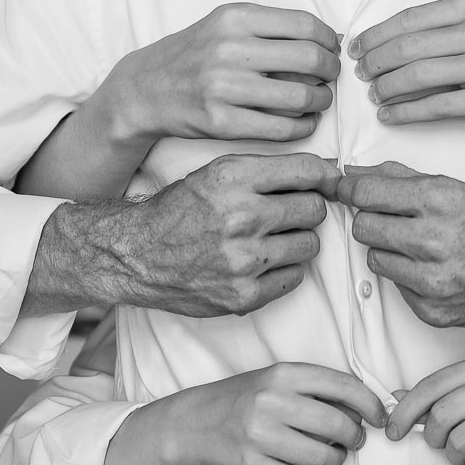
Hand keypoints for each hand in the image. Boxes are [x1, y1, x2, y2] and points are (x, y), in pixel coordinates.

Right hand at [34, 153, 335, 318]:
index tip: (326, 182)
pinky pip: (295, 278)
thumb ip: (269, 169)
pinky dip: (285, 270)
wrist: (135, 255)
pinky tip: (263, 263)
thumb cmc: (180, 211)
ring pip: (310, 245)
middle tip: (290, 213)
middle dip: (307, 209)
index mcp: (233, 178)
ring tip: (273, 239)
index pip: (308, 171)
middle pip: (314, 209)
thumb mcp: (217, 173)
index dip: (324, 176)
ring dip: (298, 241)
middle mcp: (240, 216)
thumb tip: (329, 170)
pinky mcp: (243, 295)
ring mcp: (243, 259)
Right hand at [108, 4, 342, 147]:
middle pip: (309, 58)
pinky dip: (304, 126)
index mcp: (234, 18)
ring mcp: (223, 87)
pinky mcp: (221, 122)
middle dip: (331, 70)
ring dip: (321, 100)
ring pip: (300, 96)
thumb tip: (329, 37)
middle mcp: (229, 49)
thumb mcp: (225, 24)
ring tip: (319, 100)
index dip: (328, 40)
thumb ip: (271, 26)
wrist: (146, 88)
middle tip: (330, 77)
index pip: (304, 25)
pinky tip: (305, 121)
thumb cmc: (195, 55)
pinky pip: (281, 127)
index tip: (332, 49)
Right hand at [161, 362, 386, 464]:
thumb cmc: (242, 399)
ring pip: (324, 456)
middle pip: (339, 424)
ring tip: (330, 456)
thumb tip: (363, 408)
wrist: (191, 424)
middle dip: (355, 437)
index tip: (379, 417)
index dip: (370, 404)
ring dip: (336, 460)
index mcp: (282, 374)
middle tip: (353, 441)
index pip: (343, 386)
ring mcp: (259, 436)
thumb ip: (314, 389)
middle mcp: (272, 402)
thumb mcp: (275, 379)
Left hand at [325, 162, 464, 326]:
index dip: (350, 191)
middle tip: (391, 221)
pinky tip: (434, 271)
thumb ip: (403, 179)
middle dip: (372, 220)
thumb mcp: (458, 188)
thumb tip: (356, 174)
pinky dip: (408, 279)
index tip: (346, 192)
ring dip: (389, 251)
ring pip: (375, 260)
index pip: (366, 193)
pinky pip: (397, 289)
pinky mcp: (432, 310)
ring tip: (418, 247)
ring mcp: (432, 279)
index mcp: (439, 199)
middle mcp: (433, 239)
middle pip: (363, 227)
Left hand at [351, 0, 464, 136]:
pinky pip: (438, 106)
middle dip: (376, 62)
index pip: (412, 17)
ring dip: (387, 87)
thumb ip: (449, 24)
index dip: (378, 33)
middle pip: (409, 46)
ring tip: (375, 95)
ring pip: (419, 75)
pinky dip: (406, 112)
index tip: (357, 46)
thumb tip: (390, 37)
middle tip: (361, 74)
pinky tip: (390, 116)